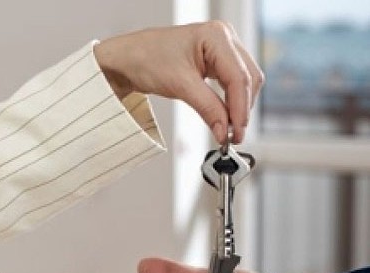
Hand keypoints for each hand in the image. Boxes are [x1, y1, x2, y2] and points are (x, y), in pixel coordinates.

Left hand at [94, 21, 263, 143]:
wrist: (126, 59)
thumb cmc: (145, 59)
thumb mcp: (179, 86)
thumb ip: (207, 108)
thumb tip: (224, 130)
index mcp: (216, 35)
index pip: (239, 77)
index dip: (239, 109)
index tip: (235, 133)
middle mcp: (223, 38)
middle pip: (247, 78)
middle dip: (241, 109)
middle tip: (232, 136)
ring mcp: (221, 48)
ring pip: (244, 81)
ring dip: (238, 106)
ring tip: (227, 130)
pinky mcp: (215, 60)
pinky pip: (232, 83)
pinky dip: (230, 101)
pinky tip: (224, 117)